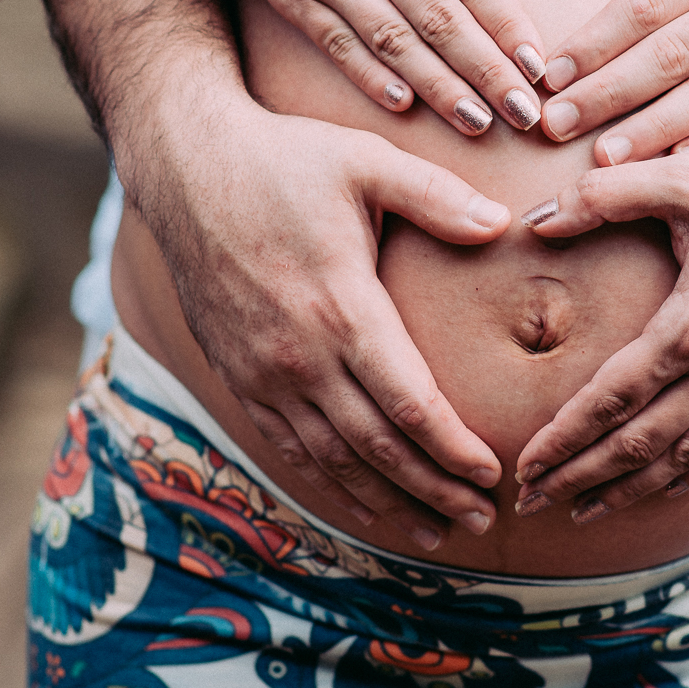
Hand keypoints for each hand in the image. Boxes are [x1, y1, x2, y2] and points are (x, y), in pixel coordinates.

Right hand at [133, 92, 514, 548]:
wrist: (185, 166)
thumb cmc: (283, 158)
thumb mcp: (366, 160)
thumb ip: (437, 195)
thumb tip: (503, 224)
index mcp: (340, 307)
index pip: (408, 400)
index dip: (452, 446)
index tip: (493, 473)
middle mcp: (298, 354)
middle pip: (376, 445)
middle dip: (433, 488)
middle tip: (482, 520)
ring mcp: (262, 371)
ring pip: (331, 458)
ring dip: (386, 499)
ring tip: (436, 528)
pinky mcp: (237, 373)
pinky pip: (288, 445)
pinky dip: (330, 482)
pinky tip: (362, 500)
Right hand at [190, 0, 556, 134]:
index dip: (509, 24)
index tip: (541, 64)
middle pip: (443, 21)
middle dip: (489, 72)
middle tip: (527, 115)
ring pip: (396, 42)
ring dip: (439, 87)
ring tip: (478, 123)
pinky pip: (337, 43)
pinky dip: (369, 75)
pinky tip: (401, 105)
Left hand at [511, 132, 688, 520]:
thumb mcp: (682, 176)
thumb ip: (603, 197)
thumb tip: (537, 219)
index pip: (611, 400)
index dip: (563, 439)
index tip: (525, 466)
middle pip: (639, 444)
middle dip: (581, 477)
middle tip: (534, 500)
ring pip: (685, 458)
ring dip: (631, 489)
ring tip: (586, 509)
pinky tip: (668, 486)